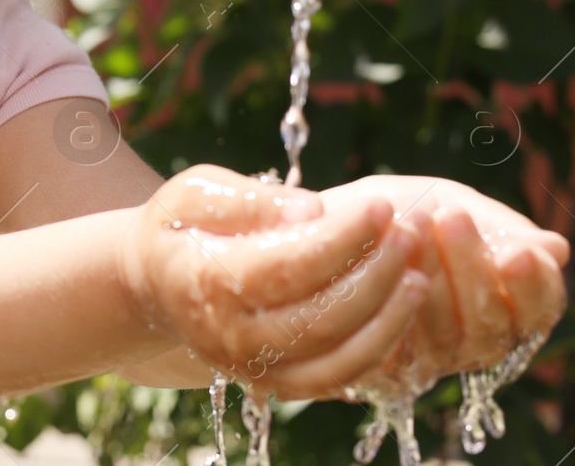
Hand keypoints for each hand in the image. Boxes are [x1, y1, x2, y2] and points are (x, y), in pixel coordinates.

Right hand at [117, 166, 430, 400]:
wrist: (155, 280)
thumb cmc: (182, 225)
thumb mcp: (197, 192)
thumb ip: (251, 198)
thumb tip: (313, 211)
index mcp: (206, 281)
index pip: (288, 266)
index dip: (342, 238)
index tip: (379, 205)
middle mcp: (228, 336)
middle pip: (320, 316)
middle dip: (376, 272)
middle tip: (409, 231)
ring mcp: (252, 367)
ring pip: (337, 357)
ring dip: (389, 317)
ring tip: (419, 272)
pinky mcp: (275, 383)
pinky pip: (339, 378)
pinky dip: (379, 348)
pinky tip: (402, 306)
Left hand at [322, 176, 568, 389]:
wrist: (328, 221)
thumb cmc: (401, 214)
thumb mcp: (450, 204)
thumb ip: (500, 228)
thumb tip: (557, 249)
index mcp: (504, 301)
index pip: (539, 310)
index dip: (535, 286)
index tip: (517, 252)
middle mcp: (474, 338)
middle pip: (493, 326)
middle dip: (474, 269)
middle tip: (452, 217)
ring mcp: (431, 354)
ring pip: (450, 338)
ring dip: (432, 279)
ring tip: (413, 229)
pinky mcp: (386, 364)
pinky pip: (401, 346)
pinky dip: (395, 303)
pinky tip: (386, 263)